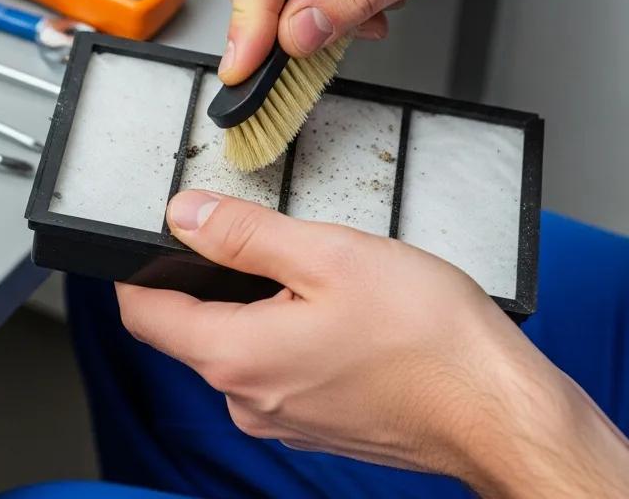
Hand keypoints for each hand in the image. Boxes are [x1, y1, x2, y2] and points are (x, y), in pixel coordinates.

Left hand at [118, 192, 628, 495]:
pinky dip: (285, 329)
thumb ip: (243, 234)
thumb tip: (184, 215)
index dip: (135, 269)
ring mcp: (281, 415)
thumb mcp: (326, 255)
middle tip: (257, 236)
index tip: (149, 237)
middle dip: (209, 277)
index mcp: (235, 356)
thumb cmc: (427, 338)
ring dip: (256, 301)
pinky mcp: (313, 420)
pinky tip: (336, 309)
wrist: (498, 411)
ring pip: (236, 342)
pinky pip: (274, 364)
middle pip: (189, 326)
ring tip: (312, 270)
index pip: (142, 315)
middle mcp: (248, 398)